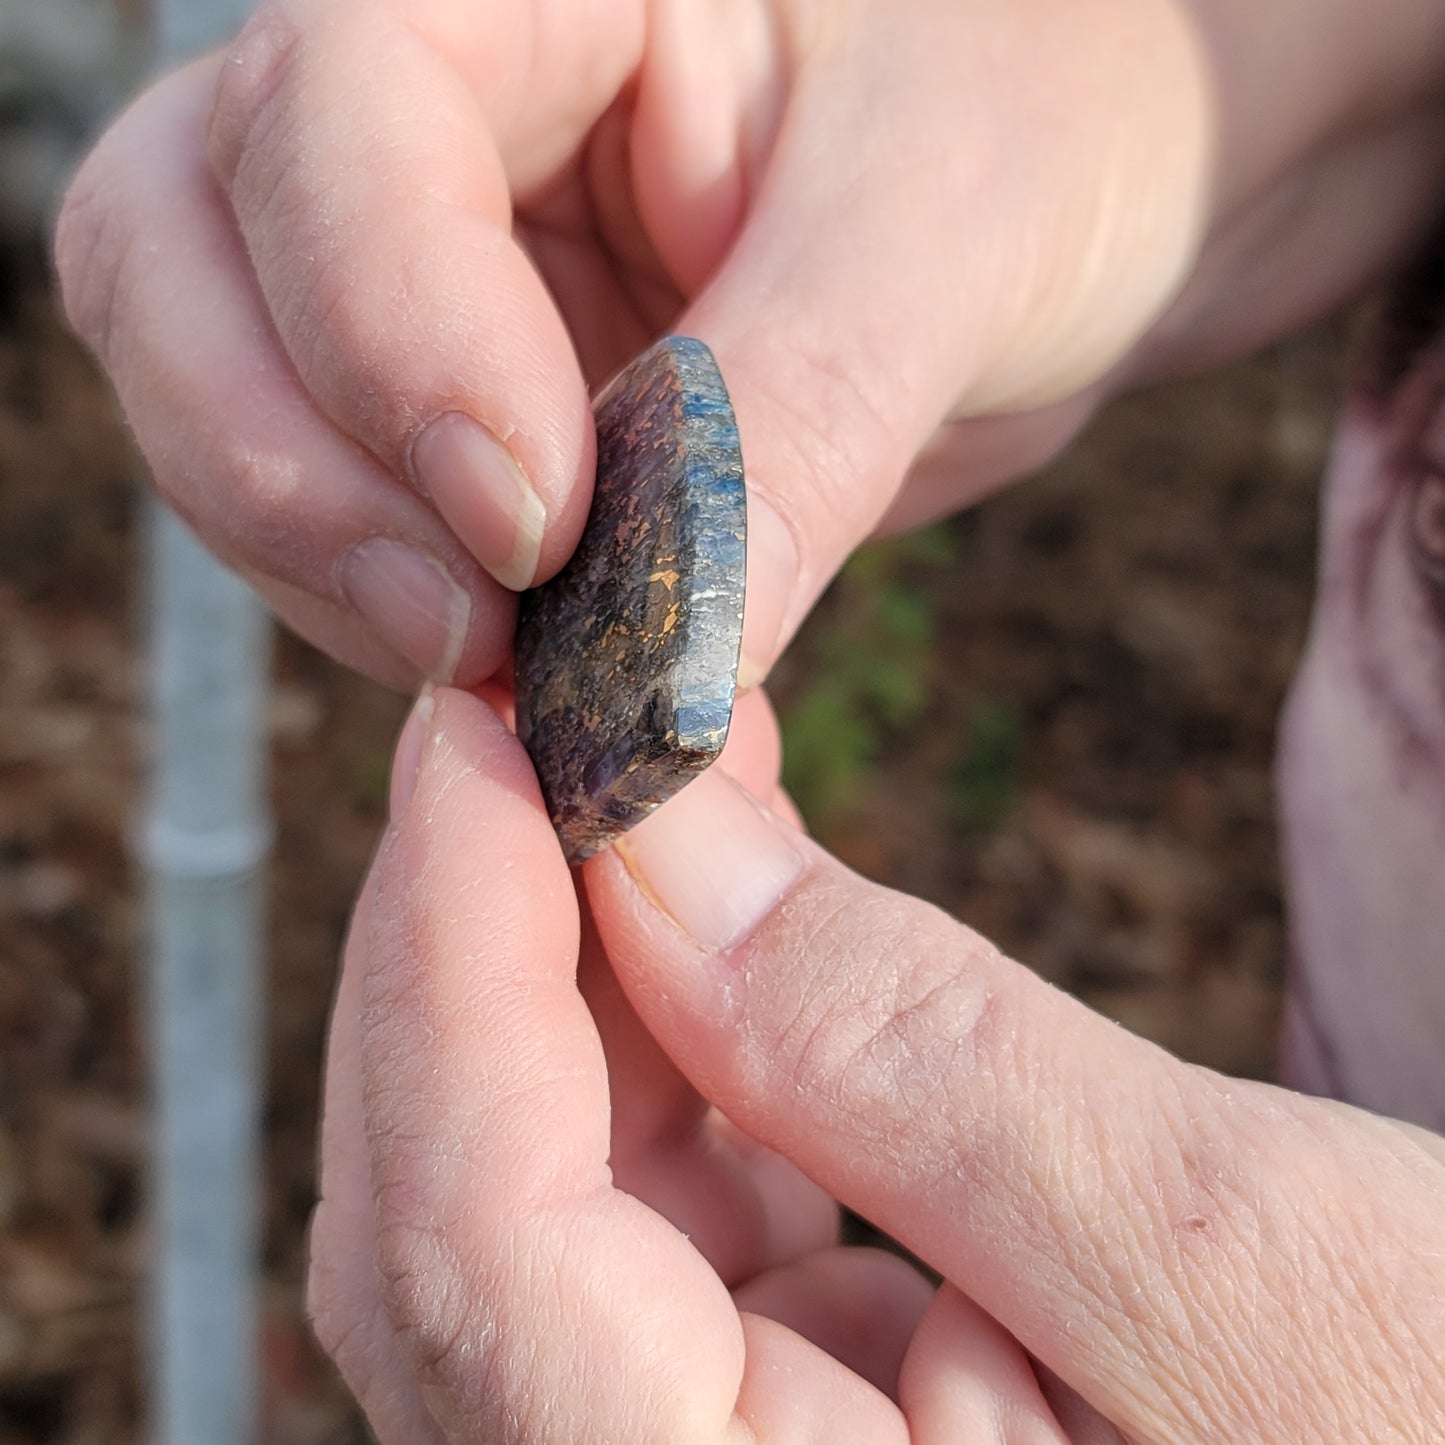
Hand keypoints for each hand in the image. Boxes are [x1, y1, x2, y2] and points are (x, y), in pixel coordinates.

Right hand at [55, 0, 1444, 688]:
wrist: (1082, 188)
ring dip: (330, 565)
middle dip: (294, 473)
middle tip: (467, 637)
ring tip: (510, 668)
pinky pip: (343, 509)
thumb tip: (657, 670)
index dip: (394, 333)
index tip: (537, 525)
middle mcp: (429, 94)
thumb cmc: (1053, 120)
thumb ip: (793, 421)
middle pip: (173, 254)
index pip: (333, 111)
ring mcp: (423, 254)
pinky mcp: (461, 392)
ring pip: (225, 398)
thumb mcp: (948, 229)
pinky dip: (397, 607)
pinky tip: (525, 666)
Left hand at [312, 685, 1444, 1441]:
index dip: (446, 963)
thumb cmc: (1442, 1441)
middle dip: (478, 945)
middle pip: (462, 1231)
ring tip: (639, 777)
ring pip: (542, 1199)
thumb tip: (655, 837)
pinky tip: (717, 903)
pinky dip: (675, 1030)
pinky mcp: (798, 1406)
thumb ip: (897, 1058)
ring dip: (573, 966)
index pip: (478, 1260)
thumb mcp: (1213, 1254)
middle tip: (534, 721)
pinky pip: (664, 1201)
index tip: (473, 730)